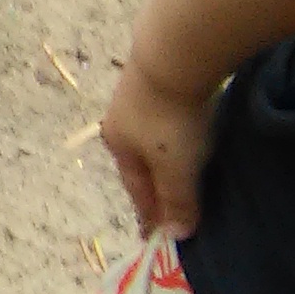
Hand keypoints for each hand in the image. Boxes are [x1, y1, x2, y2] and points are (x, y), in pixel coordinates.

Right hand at [103, 62, 220, 238]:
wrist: (170, 58)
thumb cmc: (168, 119)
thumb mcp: (176, 167)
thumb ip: (177, 199)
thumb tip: (177, 235)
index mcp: (117, 147)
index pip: (135, 190)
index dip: (148, 214)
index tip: (156, 234)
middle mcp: (117, 124)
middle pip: (138, 164)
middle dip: (150, 185)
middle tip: (167, 203)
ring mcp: (132, 99)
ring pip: (147, 139)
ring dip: (159, 157)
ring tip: (174, 167)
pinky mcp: (151, 81)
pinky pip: (159, 117)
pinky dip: (167, 133)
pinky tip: (177, 131)